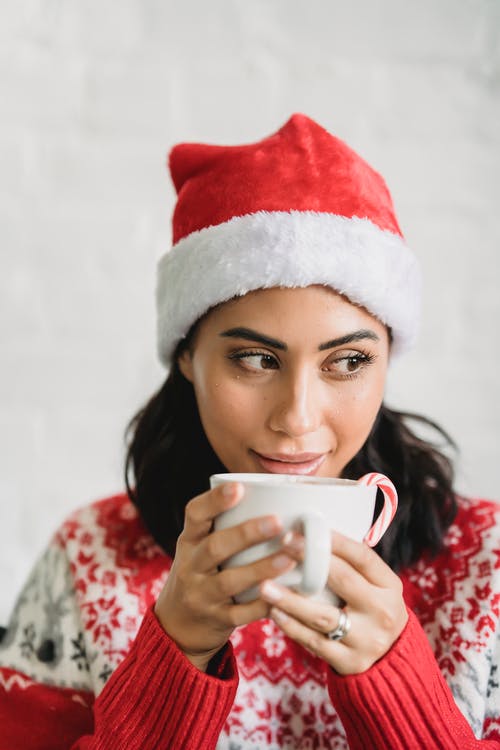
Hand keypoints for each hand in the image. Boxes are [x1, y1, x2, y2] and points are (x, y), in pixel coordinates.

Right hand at [155, 482, 295, 671]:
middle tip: (277, 521)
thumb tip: (276, 492)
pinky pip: (241, 614)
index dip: (214, 500)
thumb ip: (226, 524)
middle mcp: (191, 566)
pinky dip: (262, 604)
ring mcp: (202, 595)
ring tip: (289, 557)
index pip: (195, 515)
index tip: (239, 487)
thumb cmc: (202, 572)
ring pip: (229, 581)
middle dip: (246, 533)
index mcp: (190, 540)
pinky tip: (285, 595)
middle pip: (215, 547)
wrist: (177, 625)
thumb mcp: (200, 546)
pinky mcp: (217, 620)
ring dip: (261, 568)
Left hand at [259, 530, 407, 674]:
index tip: (305, 528)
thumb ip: (351, 565)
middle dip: (310, 561)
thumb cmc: (371, 609)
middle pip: (343, 581)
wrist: (389, 660)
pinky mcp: (350, 662)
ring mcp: (367, 639)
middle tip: (282, 545)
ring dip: (291, 600)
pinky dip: (292, 626)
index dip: (334, 541)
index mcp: (389, 586)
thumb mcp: (376, 586)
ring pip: (323, 616)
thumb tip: (310, 531)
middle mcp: (383, 611)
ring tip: (265, 586)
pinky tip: (274, 612)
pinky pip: (314, 642)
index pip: (363, 557)